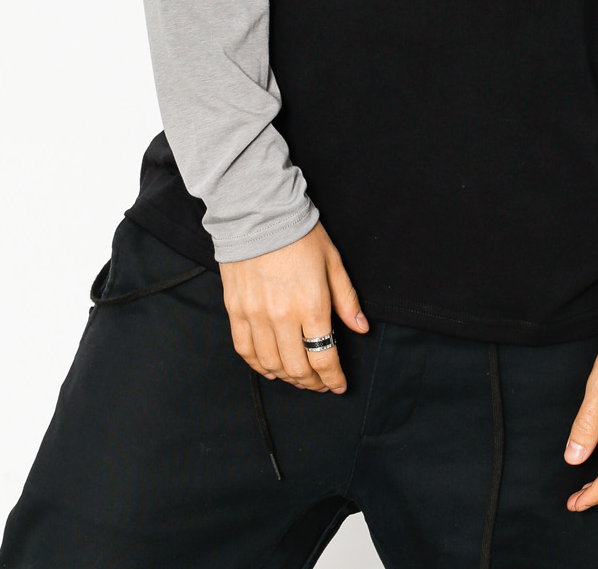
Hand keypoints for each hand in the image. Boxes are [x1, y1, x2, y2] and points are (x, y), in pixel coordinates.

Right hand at [219, 219, 369, 392]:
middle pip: (297, 368)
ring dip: (287, 377)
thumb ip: (347, 299)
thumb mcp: (333, 262)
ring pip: (271, 364)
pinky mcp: (236, 310)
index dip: (333, 378)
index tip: (337, 385)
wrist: (258, 213)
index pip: (324, 357)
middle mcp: (282, 316)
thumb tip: (361, 328)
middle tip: (319, 383)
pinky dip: (258, 365)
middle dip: (312, 382)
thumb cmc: (300, 234)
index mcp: (311, 305)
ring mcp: (255, 315)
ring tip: (298, 376)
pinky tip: (270, 367)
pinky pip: (245, 350)